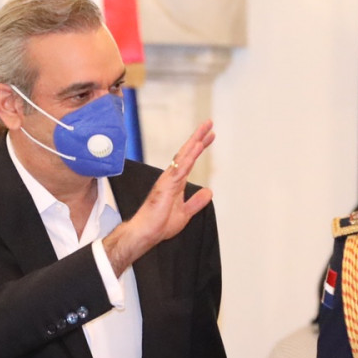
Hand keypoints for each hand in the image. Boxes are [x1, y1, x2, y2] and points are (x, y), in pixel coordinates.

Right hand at [102, 122, 215, 274]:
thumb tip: (209, 192)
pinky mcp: (165, 186)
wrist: (147, 233)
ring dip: (194, 143)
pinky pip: (179, 169)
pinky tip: (196, 148)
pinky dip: (188, 158)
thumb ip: (196, 202)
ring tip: (205, 130)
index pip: (190, 160)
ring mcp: (168, 180)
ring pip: (183, 157)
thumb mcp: (186, 213)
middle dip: (198, 138)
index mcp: (176, 182)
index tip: (210, 136)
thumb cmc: (160, 224)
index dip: (200, 147)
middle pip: (187, 153)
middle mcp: (172, 177)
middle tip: (209, 124)